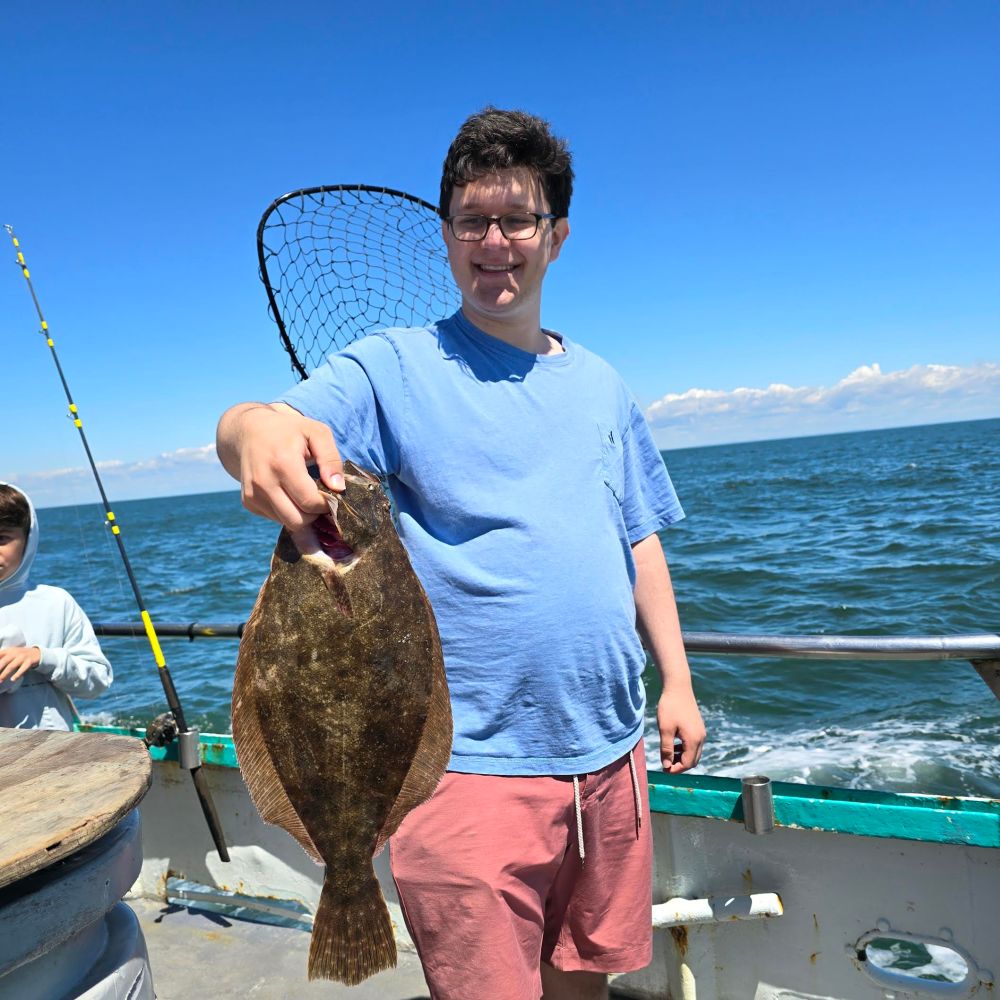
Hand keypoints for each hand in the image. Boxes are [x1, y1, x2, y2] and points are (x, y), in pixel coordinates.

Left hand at [0, 645, 40, 682]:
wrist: (37, 653)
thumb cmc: (20, 656)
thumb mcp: (11, 654)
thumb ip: (2, 658)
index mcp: (8, 650)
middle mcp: (15, 652)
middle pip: (4, 661)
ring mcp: (22, 657)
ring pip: (11, 666)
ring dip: (4, 674)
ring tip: (0, 680)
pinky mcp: (29, 661)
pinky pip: (23, 669)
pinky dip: (17, 674)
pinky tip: (13, 679)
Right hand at [221, 403, 344, 531]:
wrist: (249, 431)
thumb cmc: (289, 431)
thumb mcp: (316, 433)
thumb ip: (331, 459)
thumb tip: (338, 487)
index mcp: (283, 463)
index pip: (310, 502)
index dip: (326, 503)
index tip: (331, 493)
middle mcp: (263, 482)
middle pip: (298, 520)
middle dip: (315, 514)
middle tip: (320, 497)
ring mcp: (253, 494)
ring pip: (288, 523)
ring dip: (302, 515)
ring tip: (305, 494)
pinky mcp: (248, 502)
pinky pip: (276, 519)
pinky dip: (288, 512)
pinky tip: (289, 493)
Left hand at [657, 687, 705, 772]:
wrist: (678, 687)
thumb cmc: (670, 707)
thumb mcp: (665, 729)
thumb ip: (666, 749)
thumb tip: (666, 766)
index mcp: (694, 740)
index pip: (687, 764)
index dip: (675, 770)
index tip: (663, 769)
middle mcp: (701, 738)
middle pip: (692, 761)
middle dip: (679, 765)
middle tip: (665, 764)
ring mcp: (701, 732)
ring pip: (694, 753)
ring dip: (682, 757)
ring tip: (667, 755)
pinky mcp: (698, 727)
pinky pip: (694, 745)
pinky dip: (685, 749)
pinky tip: (673, 744)